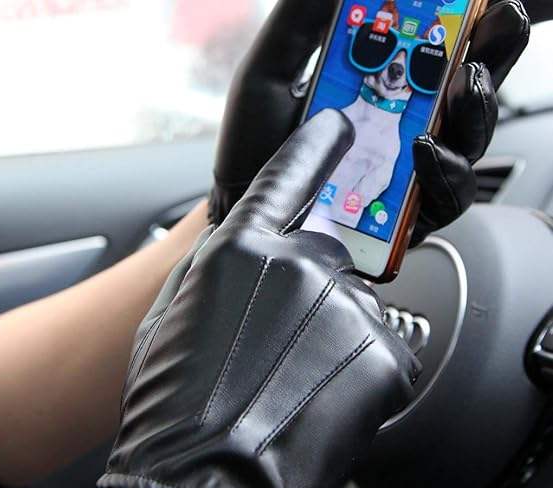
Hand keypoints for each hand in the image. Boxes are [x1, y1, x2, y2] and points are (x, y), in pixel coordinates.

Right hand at [100, 111, 418, 487]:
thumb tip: (251, 248)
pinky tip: (320, 398)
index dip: (314, 148)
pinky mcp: (384, 355)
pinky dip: (357, 370)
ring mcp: (345, 308)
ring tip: (294, 382)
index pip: (289, 175)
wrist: (203, 480)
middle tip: (281, 341)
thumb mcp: (179, 312)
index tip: (337, 127)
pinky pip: (380, 349)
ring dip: (331, 336)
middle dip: (309, 290)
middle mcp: (298, 265)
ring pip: (352, 306)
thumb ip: (225, 267)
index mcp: (243, 249)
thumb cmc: (174, 403)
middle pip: (325, 254)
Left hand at [208, 0, 529, 244]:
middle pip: (468, 93)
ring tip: (464, 84)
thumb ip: (304, 22)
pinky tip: (425, 148)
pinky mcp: (404, 217)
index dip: (468, 29)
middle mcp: (402, 129)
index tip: (479, 4)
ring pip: (469, 142)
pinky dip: (444, 171)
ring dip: (476, 109)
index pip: (438, 56)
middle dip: (492, 58)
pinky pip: (446, 196)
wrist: (239, 205)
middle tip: (499, 26)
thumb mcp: (271, 72)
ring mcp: (407, 174)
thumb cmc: (254, 145)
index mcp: (380, 91)